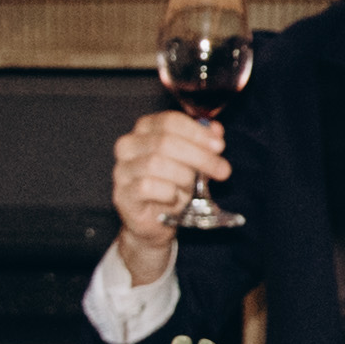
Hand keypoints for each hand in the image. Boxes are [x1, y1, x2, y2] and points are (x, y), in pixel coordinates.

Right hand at [107, 107, 227, 276]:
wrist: (155, 222)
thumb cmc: (172, 186)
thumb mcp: (193, 162)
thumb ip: (203, 143)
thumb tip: (216, 130)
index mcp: (145, 129)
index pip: (170, 121)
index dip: (197, 133)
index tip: (219, 147)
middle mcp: (128, 145)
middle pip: (165, 141)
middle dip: (199, 156)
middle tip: (222, 170)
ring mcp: (122, 170)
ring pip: (156, 163)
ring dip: (183, 177)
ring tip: (192, 188)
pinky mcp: (123, 194)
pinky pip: (147, 187)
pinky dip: (168, 193)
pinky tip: (174, 198)